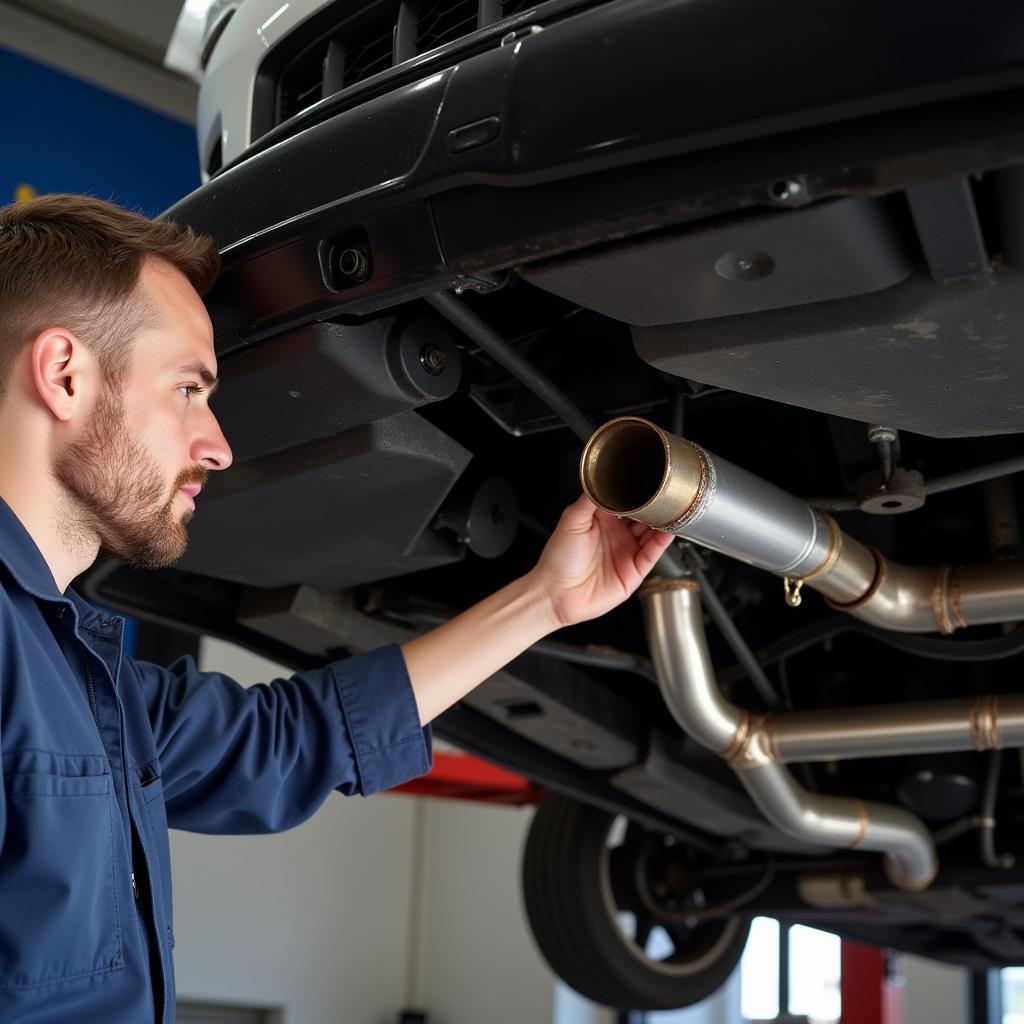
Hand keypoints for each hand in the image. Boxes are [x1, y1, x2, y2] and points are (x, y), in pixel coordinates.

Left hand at [529, 492, 675, 627]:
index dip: (636, 492)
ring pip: (651, 534)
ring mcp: (626, 552)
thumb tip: (602, 480)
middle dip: (654, 506)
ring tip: (672, 509)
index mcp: (602, 520)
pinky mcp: (634, 571)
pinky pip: (652, 554)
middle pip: (643, 516)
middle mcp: (617, 535)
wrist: (556, 593)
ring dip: (662, 522)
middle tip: (664, 493)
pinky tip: (668, 531)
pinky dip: (662, 542)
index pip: (626, 501)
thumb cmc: (558, 559)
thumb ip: (590, 500)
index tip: (647, 479)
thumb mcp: (571, 520)